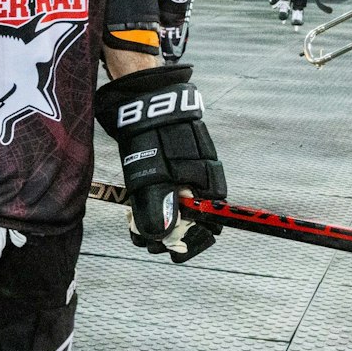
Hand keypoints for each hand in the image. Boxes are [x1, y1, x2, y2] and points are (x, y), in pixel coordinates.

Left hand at [94, 65, 224, 263]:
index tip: (172, 253)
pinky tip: (138, 212)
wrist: (145, 97)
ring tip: (139, 232)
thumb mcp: (152, 172)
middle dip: (173, 236)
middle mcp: (205, 177)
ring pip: (182, 207)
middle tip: (148, 244)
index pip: (212, 222)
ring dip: (162, 224)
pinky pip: (172, 193)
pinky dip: (157, 206)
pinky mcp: (176, 165)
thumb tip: (160, 236)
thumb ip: (158, 205)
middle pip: (196, 219)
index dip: (193, 241)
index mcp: (209, 181)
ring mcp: (191, 170)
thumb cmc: (152, 132)